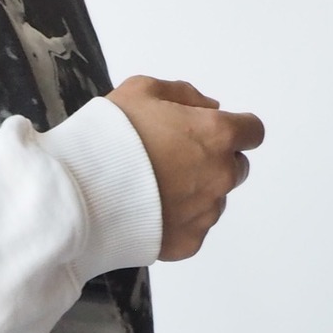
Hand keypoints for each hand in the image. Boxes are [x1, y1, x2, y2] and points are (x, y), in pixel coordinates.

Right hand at [106, 76, 264, 260]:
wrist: (79, 194)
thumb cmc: (107, 138)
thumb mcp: (141, 90)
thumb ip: (185, 94)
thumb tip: (209, 107)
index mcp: (216, 134)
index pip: (253, 132)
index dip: (234, 131)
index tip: (211, 135)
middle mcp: (220, 174)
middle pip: (236, 168)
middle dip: (213, 163)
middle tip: (174, 163)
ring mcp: (205, 212)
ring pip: (214, 201)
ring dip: (195, 194)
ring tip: (153, 192)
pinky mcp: (188, 242)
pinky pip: (193, 231)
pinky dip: (177, 223)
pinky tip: (147, 213)